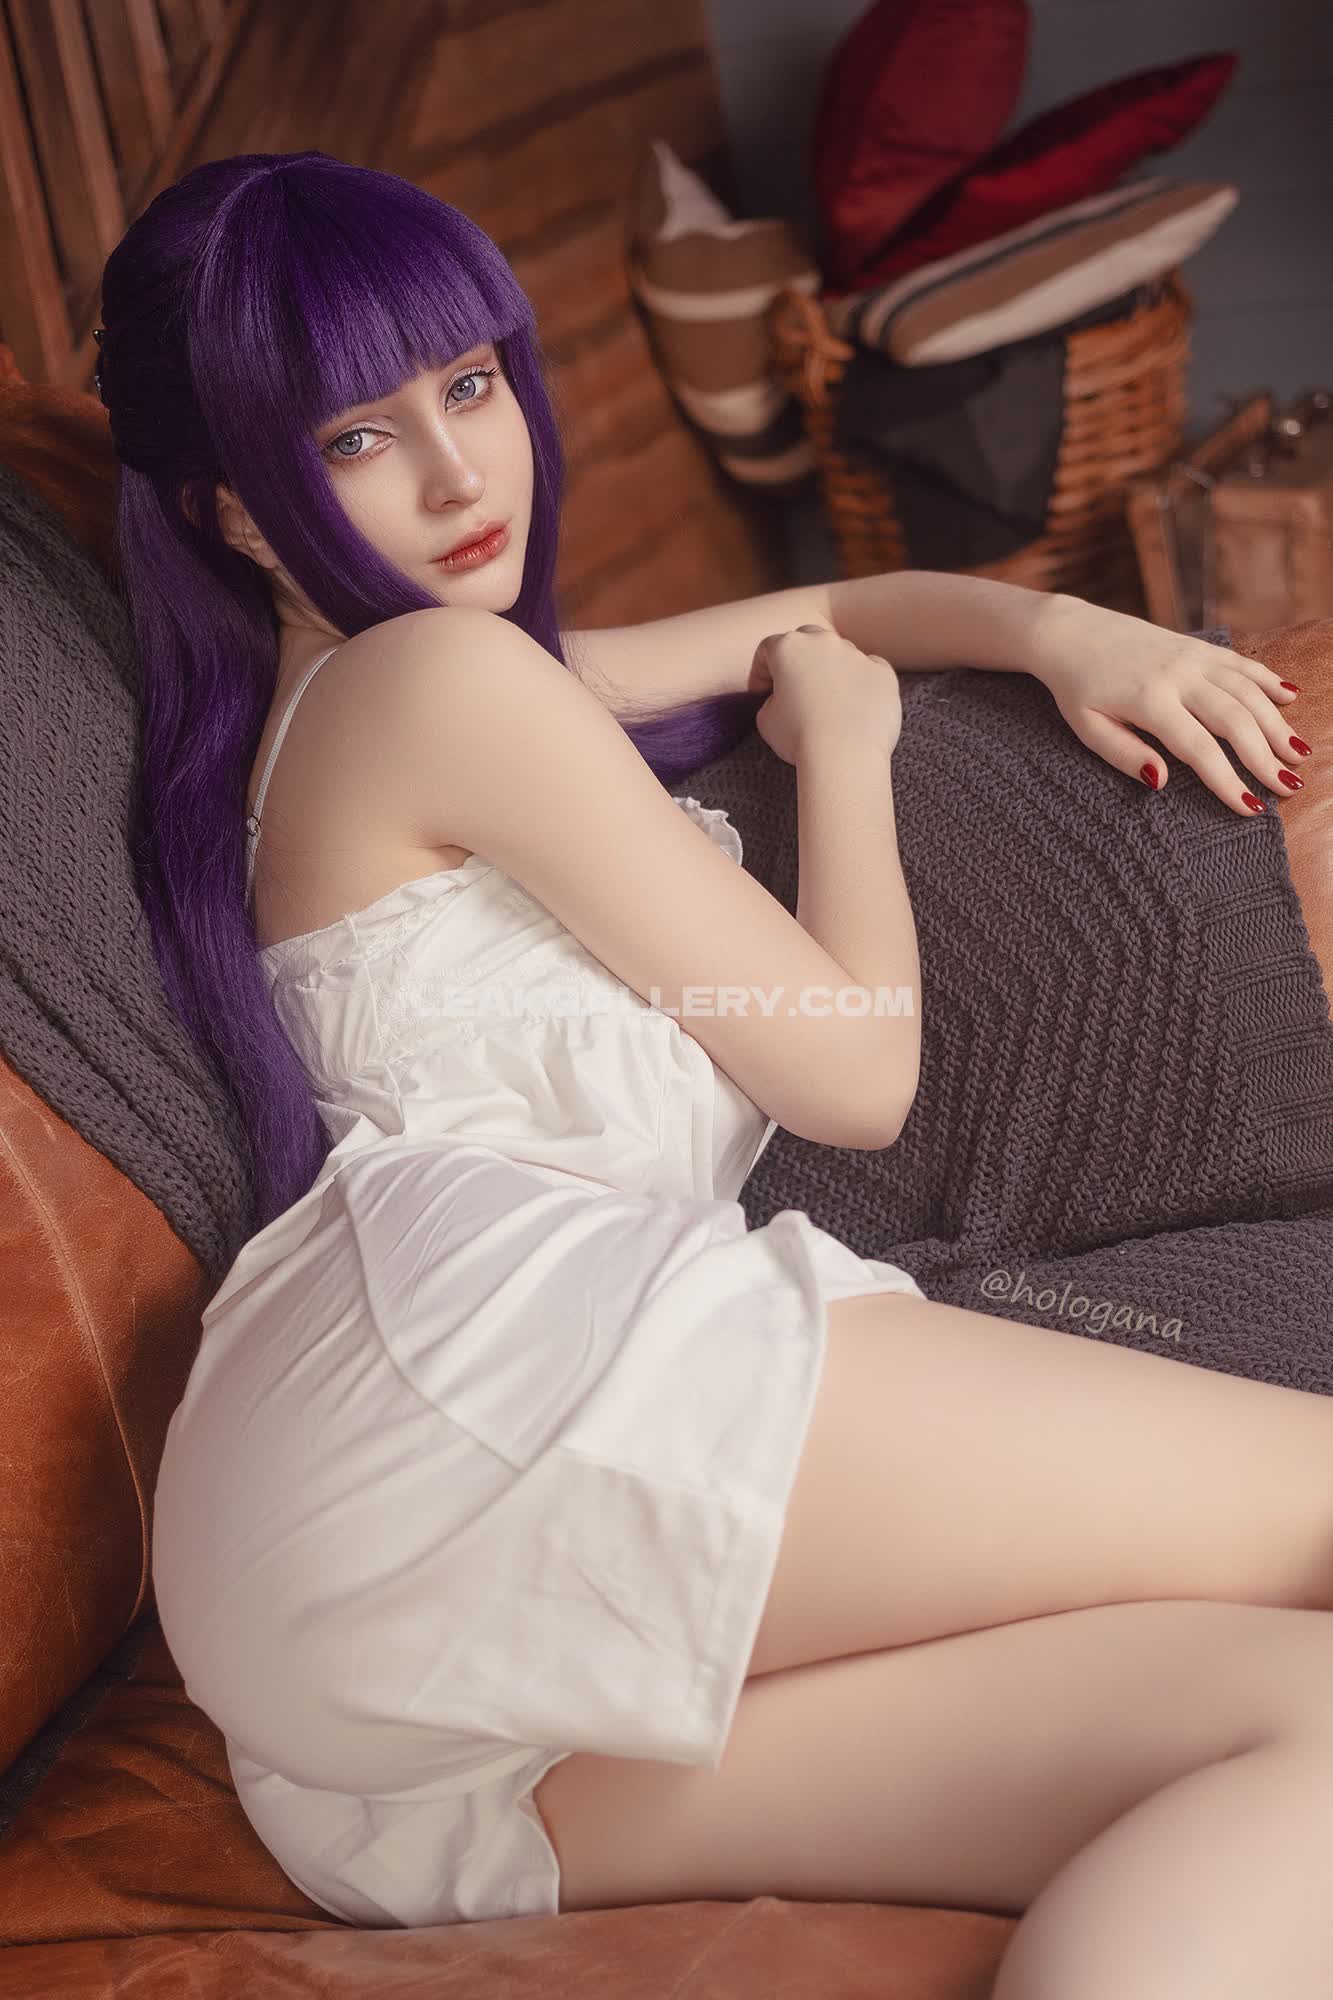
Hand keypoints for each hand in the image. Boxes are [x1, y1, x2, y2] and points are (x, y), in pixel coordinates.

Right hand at [749, 623, 901, 764]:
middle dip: (798, 660)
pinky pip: (869, 670)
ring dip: (832, 671)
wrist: (845, 755)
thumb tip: (783, 699)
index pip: (768, 649)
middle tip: (795, 688)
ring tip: (829, 703)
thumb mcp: (765, 720)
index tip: (762, 693)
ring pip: (840, 654)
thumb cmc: (799, 738)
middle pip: (807, 640)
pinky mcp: (883, 672)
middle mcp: (824, 642)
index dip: (761, 672)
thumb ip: (771, 699)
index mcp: (788, 647)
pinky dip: (861, 683)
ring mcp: (857, 654)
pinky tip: (854, 706)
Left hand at [1031, 599, 1308, 817]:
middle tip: (1289, 787)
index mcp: (1149, 701)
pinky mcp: (1198, 646)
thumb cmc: (1077, 690)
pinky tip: (1290, 698)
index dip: (1227, 781)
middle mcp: (1178, 675)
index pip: (1198, 748)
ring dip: (1276, 723)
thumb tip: (1162, 782)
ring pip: (1247, 690)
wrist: (1071, 633)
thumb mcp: (1087, 728)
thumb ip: (1123, 755)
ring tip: (1298, 754)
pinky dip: (1268, 679)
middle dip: (1265, 756)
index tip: (1250, 808)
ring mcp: (1192, 657)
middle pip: (1234, 719)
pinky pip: (1241, 663)